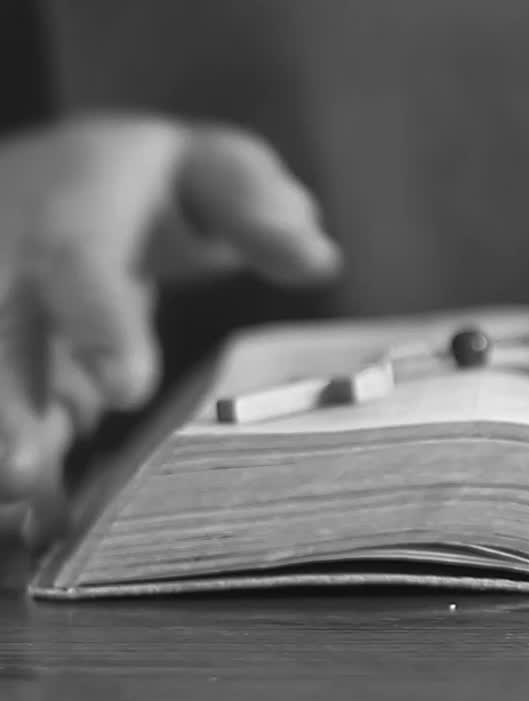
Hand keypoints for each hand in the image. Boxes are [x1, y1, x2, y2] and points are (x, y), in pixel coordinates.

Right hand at [0, 113, 340, 546]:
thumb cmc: (154, 186)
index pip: (79, 263)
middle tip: (21, 471)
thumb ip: (254, 204)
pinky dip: (13, 474)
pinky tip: (30, 524)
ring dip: (0, 440)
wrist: (52, 182)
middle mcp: (12, 268)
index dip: (98, 323)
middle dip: (6, 402)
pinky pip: (1, 412)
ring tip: (18, 508)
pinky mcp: (3, 369)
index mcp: (73, 211)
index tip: (127, 388)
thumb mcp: (209, 169)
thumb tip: (317, 256)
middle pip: (1, 333)